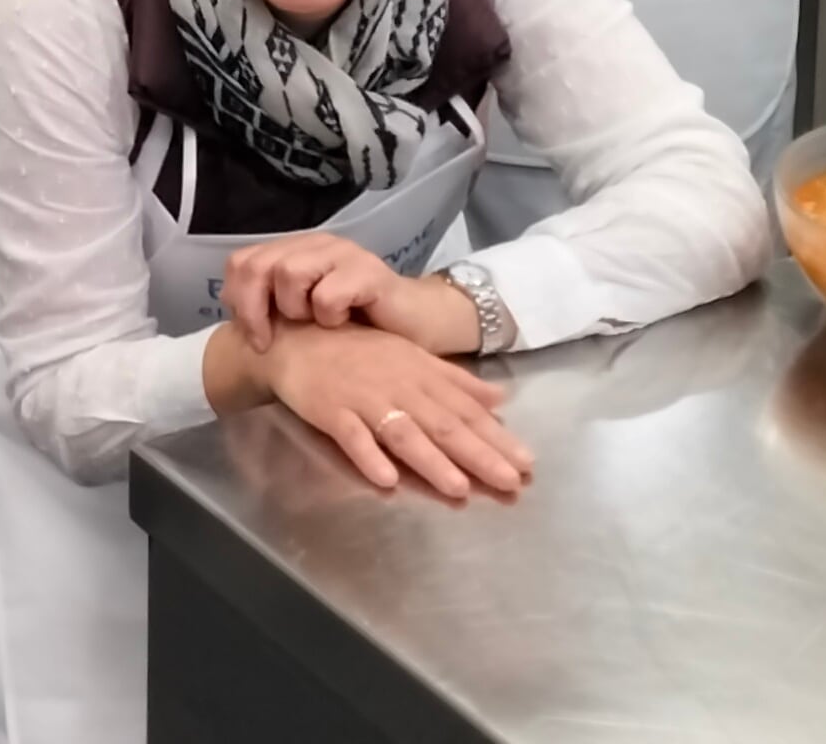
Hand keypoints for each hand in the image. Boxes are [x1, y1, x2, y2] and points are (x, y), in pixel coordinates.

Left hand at [220, 232, 405, 350]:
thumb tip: (232, 309)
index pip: (241, 262)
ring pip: (289, 272)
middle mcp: (316, 245)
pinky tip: (343, 324)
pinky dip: (328, 316)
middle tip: (269, 341)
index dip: (237, 299)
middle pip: (258, 265)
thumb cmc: (359, 326)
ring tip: (314, 325)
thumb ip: (273, 306)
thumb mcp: (306, 318)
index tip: (253, 336)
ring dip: (294, 309)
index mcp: (295, 251)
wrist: (419, 326)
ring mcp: (343, 254)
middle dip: (254, 309)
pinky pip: (328, 293)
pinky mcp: (370, 272)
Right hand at [253, 322, 529, 500]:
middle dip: (478, 454)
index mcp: (421, 373)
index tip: (528, 462)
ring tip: (459, 489)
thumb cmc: (357, 350)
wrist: (297, 336)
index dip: (496, 436)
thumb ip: (454, 379)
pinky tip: (386, 480)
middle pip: (443, 424)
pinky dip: (368, 456)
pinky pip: (351, 436)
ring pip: (403, 433)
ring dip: (431, 461)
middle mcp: (398, 384)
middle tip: (511, 482)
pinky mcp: (330, 410)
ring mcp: (363, 398)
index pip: (465, 409)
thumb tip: (500, 399)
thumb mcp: (411, 356)